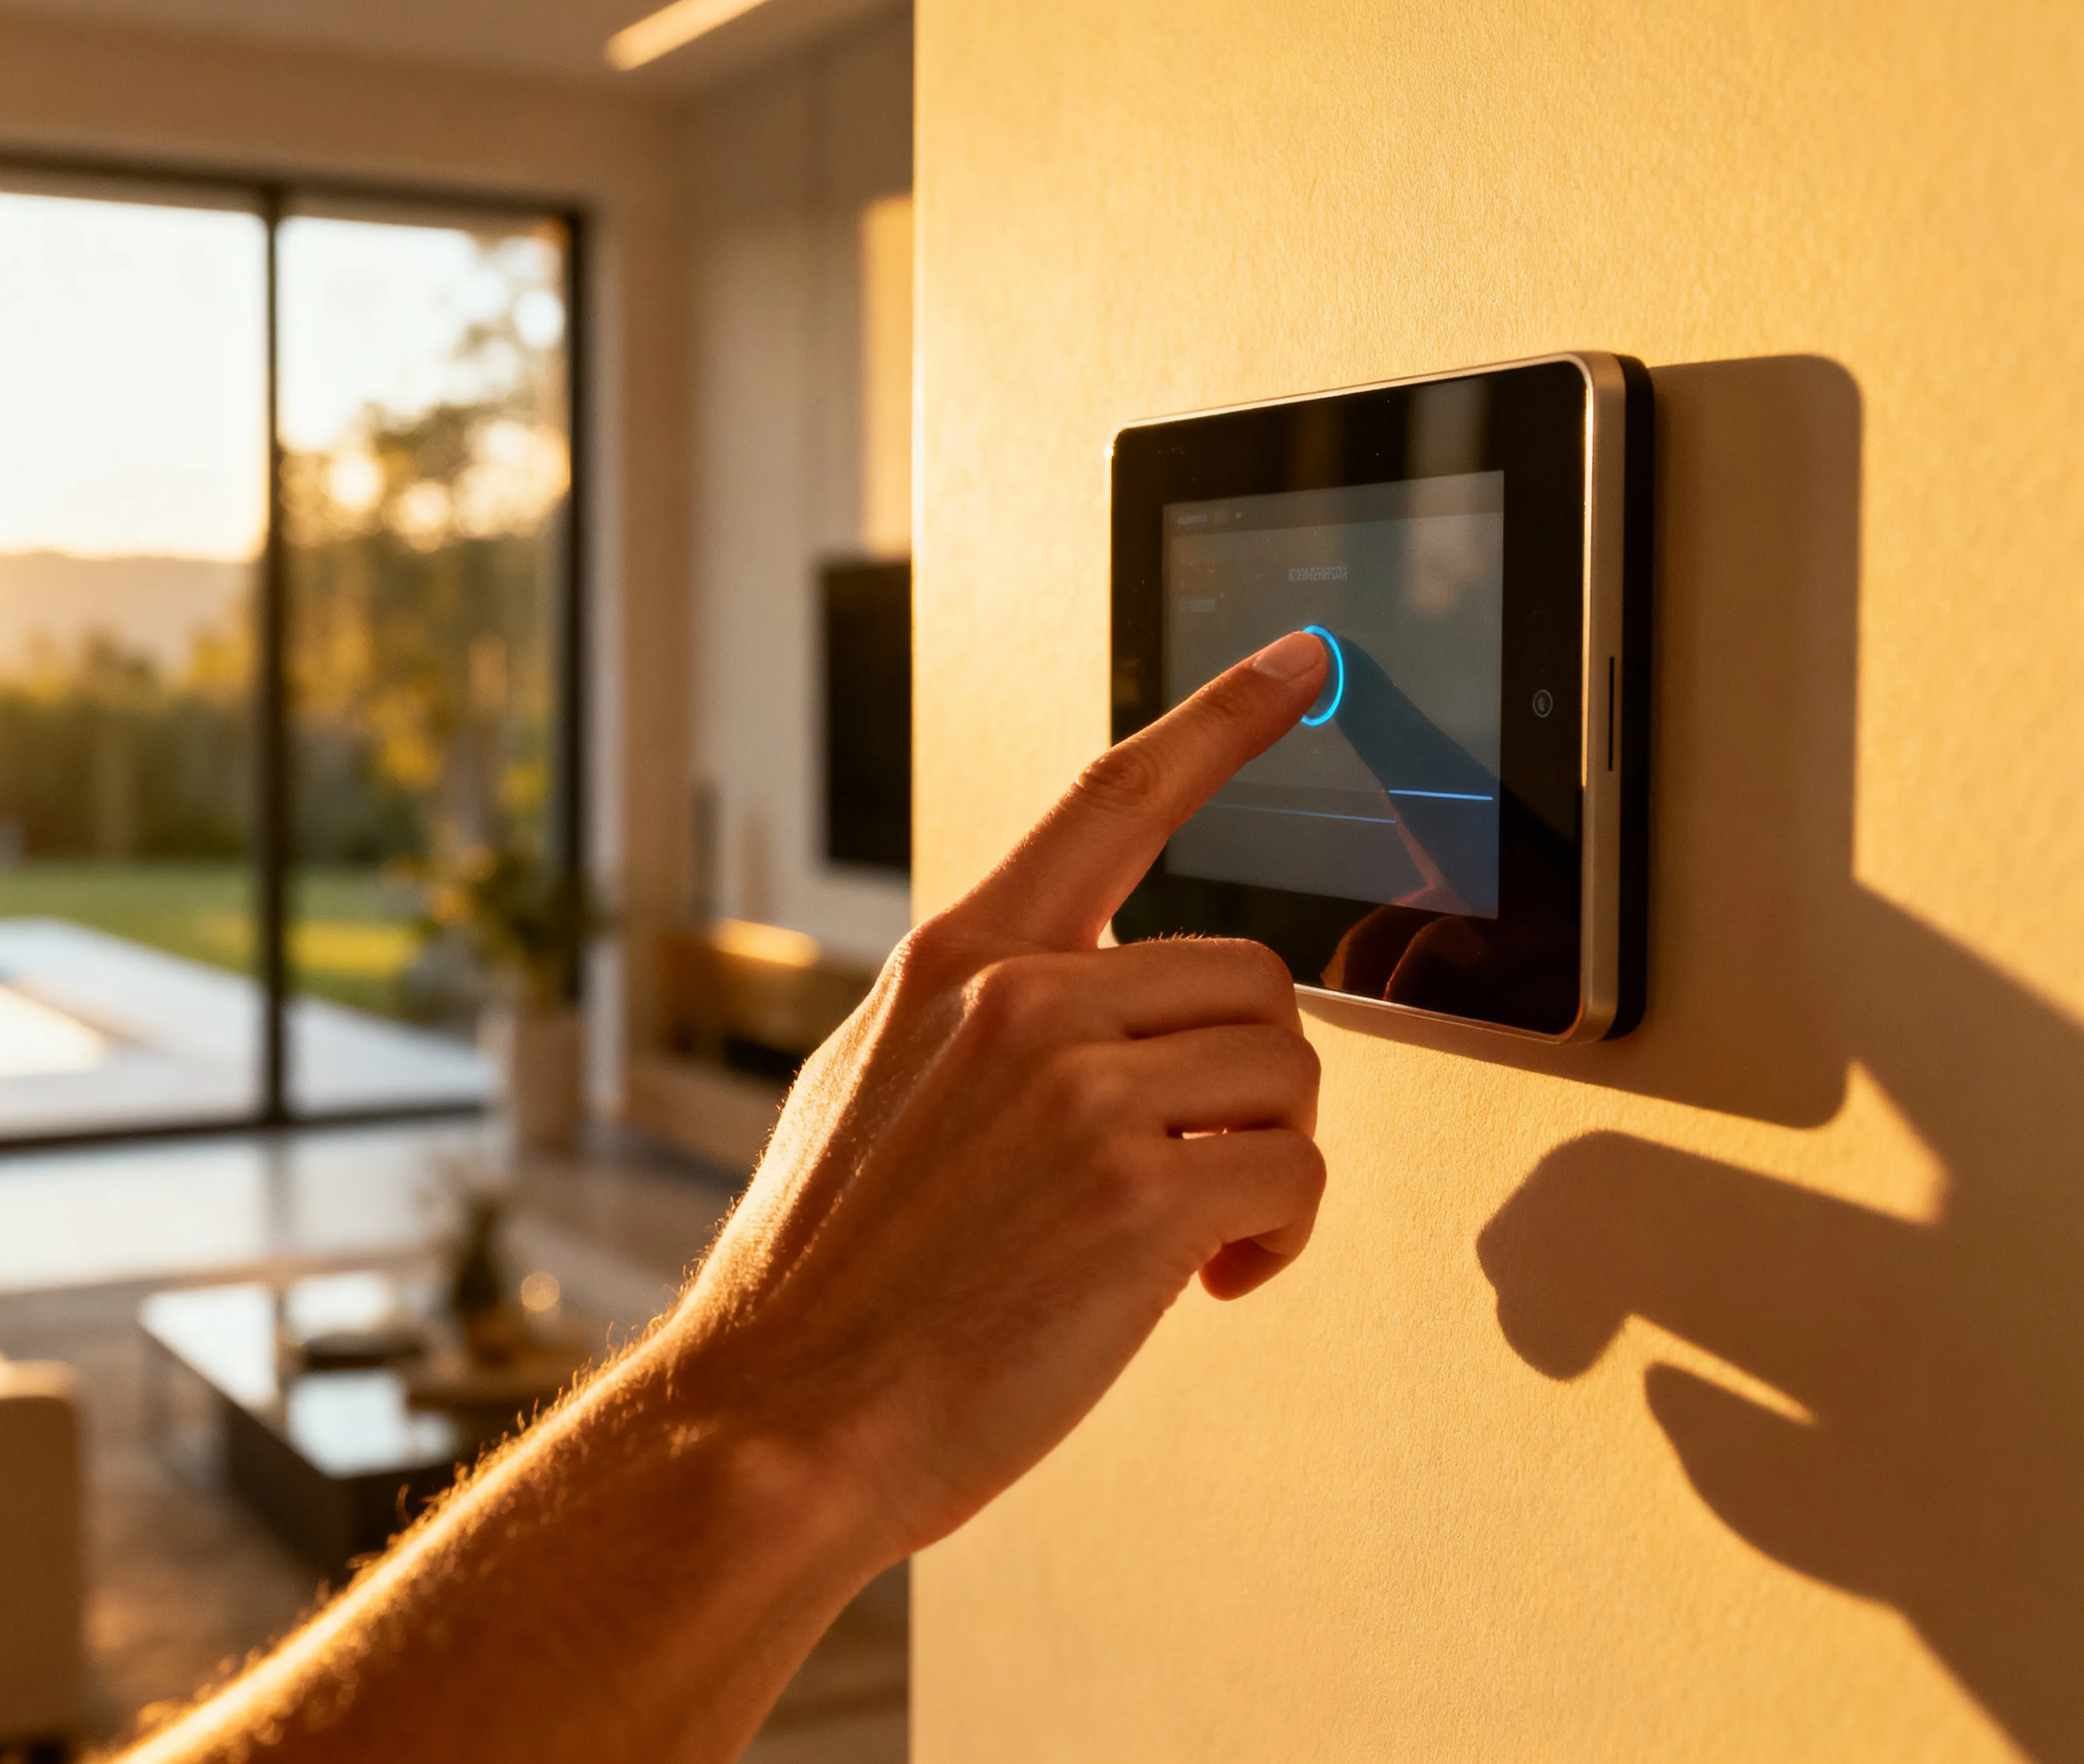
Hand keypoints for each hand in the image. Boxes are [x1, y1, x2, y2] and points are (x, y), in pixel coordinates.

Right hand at [653, 628, 1335, 1564]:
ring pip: (1289, 1073)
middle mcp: (1023, 1001)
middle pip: (1250, 977)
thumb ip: (975, 1017)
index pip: (1113, 801)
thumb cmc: (827, 1282)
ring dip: (1267, 1161)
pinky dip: (1277, 1242)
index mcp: (959, 961)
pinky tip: (1203, 1286)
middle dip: (1247, 1082)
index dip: (1223, 720)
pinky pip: (1295, 1178)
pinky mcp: (1140, 1200)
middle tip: (1190, 1170)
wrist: (778, 1420)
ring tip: (1189, 1239)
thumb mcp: (869, 1086)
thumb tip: (1074, 986)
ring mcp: (1081, 1094)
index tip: (1305, 663)